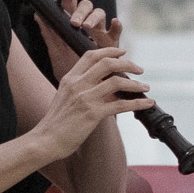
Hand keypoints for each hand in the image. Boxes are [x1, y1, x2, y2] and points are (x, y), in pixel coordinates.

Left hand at [34, 0, 117, 75]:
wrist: (83, 87)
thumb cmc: (70, 66)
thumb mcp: (56, 51)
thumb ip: (49, 34)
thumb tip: (37, 15)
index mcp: (73, 24)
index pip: (71, 5)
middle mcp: (87, 24)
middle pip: (87, 6)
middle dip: (80, 10)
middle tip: (74, 21)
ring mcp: (100, 32)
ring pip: (100, 14)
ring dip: (93, 18)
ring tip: (87, 26)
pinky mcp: (112, 44)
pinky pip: (117, 31)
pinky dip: (116, 25)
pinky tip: (114, 23)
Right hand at [38, 35, 150, 154]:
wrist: (45, 140)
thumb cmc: (56, 122)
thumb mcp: (65, 97)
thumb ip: (81, 87)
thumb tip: (105, 85)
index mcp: (70, 78)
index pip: (91, 55)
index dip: (109, 51)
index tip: (123, 52)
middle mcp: (77, 84)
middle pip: (107, 63)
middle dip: (127, 63)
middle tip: (139, 69)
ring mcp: (85, 98)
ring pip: (117, 82)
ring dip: (136, 84)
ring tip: (145, 87)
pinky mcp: (93, 113)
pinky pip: (121, 105)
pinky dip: (138, 103)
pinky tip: (148, 103)